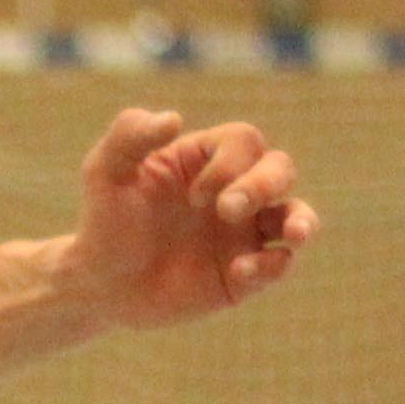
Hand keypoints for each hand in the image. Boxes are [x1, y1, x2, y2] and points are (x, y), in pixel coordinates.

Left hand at [59, 110, 314, 326]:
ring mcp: (244, 234)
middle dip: (263, 185)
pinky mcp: (244, 276)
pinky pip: (279, 265)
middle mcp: (234, 190)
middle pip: (280, 169)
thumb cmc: (103, 221)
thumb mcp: (104, 172)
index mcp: (207, 159)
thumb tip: (174, 118)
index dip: (229, 164)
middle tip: (226, 210)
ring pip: (296, 215)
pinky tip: (239, 272)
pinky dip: (271, 266)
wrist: (100, 285)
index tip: (191, 197)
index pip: (245, 141)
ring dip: (304, 221)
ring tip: (296, 233)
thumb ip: (130, 134)